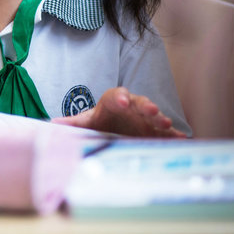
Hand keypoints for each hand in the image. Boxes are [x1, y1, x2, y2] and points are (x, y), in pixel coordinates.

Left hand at [54, 87, 184, 136]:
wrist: (115, 127)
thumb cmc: (101, 121)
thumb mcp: (87, 122)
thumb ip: (73, 122)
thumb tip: (50, 123)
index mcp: (113, 101)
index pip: (116, 95)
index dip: (119, 97)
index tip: (121, 101)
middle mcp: (132, 106)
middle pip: (139, 102)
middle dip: (145, 105)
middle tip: (151, 110)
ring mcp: (145, 118)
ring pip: (154, 115)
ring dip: (161, 118)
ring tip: (166, 123)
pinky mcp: (156, 130)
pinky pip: (166, 131)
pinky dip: (174, 134)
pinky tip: (182, 138)